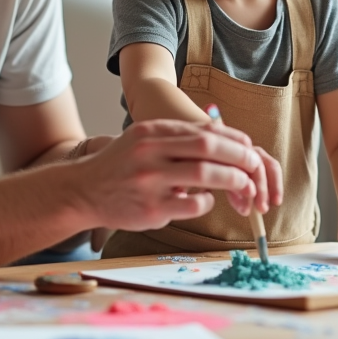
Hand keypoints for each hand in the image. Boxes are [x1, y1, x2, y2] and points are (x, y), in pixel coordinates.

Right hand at [74, 118, 265, 232]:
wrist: (83, 191)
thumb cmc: (120, 164)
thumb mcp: (143, 138)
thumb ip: (176, 136)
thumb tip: (223, 136)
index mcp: (152, 131)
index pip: (204, 130)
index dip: (233, 139)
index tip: (248, 148)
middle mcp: (150, 151)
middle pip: (208, 147)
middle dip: (239, 156)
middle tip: (254, 166)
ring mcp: (150, 180)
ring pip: (206, 175)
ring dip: (232, 180)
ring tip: (242, 186)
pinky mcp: (151, 208)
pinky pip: (194, 204)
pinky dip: (207, 202)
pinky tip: (204, 201)